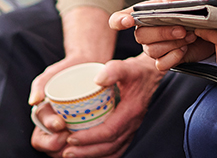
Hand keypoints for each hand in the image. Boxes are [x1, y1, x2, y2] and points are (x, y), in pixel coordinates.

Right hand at [29, 55, 99, 155]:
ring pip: (70, 151)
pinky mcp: (86, 129)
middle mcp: (55, 130)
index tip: (60, 124)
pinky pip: (85, 145)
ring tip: (85, 138)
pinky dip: (89, 146)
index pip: (40, 141)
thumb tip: (33, 101)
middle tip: (72, 134)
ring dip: (77, 149)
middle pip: (54, 151)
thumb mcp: (51, 74)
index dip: (48, 140)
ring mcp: (70, 131)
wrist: (89, 63)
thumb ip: (39, 85)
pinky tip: (97, 141)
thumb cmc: (66, 69)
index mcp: (43, 121)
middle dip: (62, 147)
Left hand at [30, 55, 162, 157]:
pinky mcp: (129, 131)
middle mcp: (132, 124)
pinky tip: (88, 154)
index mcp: (131, 111)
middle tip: (66, 151)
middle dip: (87, 151)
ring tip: (73, 154)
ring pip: (112, 151)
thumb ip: (114, 70)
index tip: (71, 138)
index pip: (109, 131)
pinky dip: (102, 155)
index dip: (89, 137)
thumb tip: (98, 79)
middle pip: (109, 146)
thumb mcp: (126, 67)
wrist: (150, 76)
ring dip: (92, 155)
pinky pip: (116, 150)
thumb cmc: (136, 72)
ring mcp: (131, 130)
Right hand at [108, 0, 215, 70]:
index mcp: (145, 13)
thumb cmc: (197, 5)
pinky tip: (185, 48)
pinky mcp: (166, 59)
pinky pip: (161, 64)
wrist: (215, 25)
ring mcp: (155, 46)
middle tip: (183, 28)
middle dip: (162, 32)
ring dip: (172, 43)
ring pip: (151, 51)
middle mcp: (147, 30)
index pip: (120, 18)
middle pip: (140, 36)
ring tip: (189, 35)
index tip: (129, 22)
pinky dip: (174, 56)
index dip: (118, 21)